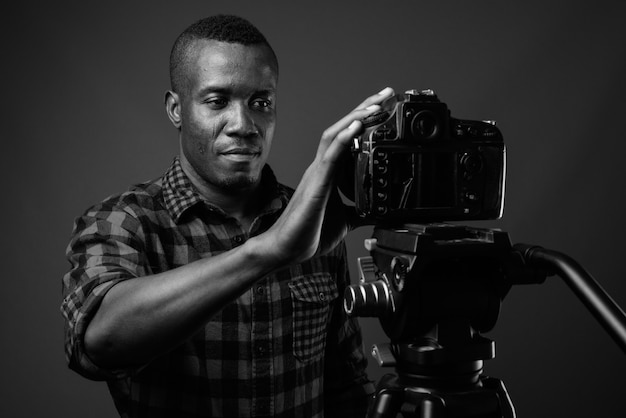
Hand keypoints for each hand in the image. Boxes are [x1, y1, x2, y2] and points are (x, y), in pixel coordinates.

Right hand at [260, 87, 395, 264]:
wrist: (288, 249)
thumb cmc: (310, 233)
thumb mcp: (347, 221)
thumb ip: (360, 211)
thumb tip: (379, 213)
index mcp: (329, 173)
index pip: (348, 137)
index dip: (365, 119)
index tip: (386, 107)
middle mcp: (322, 166)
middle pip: (343, 127)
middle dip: (365, 108)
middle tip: (388, 94)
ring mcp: (317, 172)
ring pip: (336, 134)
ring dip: (357, 116)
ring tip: (376, 104)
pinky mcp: (316, 184)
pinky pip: (331, 155)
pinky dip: (345, 138)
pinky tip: (358, 125)